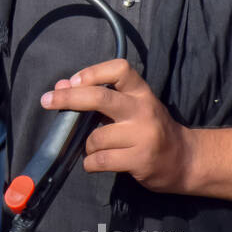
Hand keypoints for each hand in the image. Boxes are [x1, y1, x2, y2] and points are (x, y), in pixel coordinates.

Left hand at [40, 58, 191, 194]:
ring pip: (95, 137)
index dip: (92, 72)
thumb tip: (61, 86)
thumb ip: (98, 96)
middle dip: (68, 98)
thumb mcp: (130, 107)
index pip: (119, 69)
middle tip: (46, 101)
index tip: (72, 81)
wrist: (184, 160)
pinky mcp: (140, 160)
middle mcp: (143, 110)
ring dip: (85, 145)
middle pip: (100, 98)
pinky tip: (95, 163)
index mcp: (141, 92)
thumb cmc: (150, 130)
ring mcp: (143, 135)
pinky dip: (90, 163)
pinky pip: (100, 160)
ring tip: (92, 148)